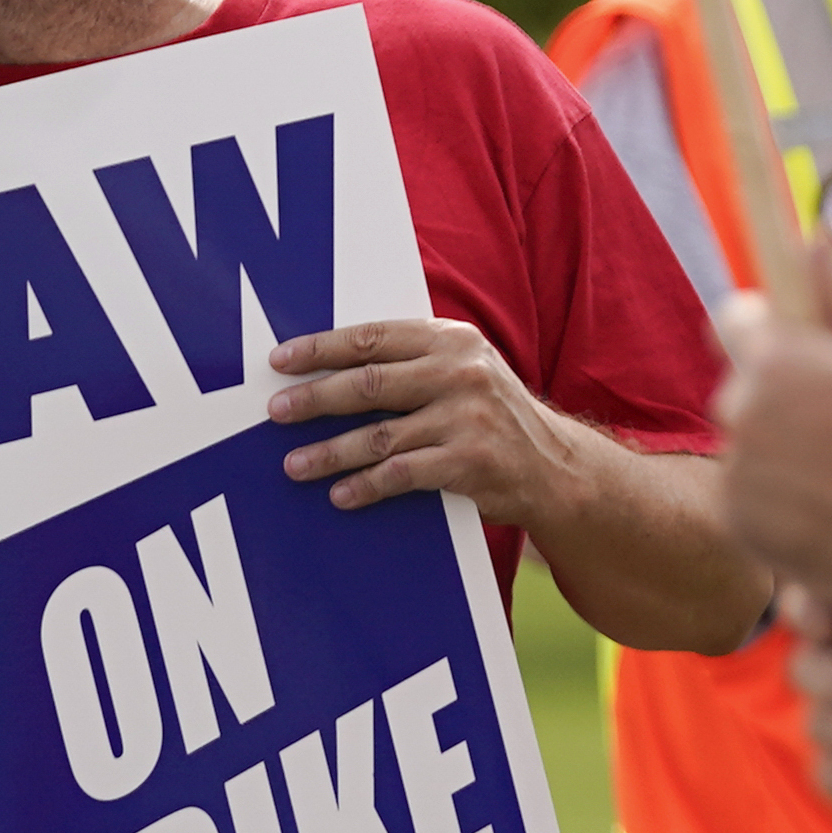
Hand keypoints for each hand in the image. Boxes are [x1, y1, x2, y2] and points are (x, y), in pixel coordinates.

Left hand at [268, 318, 598, 528]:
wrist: (555, 467)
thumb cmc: (493, 416)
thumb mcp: (466, 370)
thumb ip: (414, 361)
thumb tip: (332, 366)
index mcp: (453, 340)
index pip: (374, 337)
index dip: (322, 348)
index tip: (281, 361)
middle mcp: (461, 373)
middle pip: (369, 383)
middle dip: (315, 398)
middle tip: (276, 411)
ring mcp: (467, 418)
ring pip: (379, 435)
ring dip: (330, 452)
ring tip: (294, 464)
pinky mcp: (469, 462)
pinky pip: (402, 474)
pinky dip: (366, 486)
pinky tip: (341, 494)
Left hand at [714, 242, 831, 611]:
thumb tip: (816, 240)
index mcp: (773, 360)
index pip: (733, 315)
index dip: (764, 325)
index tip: (796, 344)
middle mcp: (737, 409)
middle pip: (743, 380)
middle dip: (781, 392)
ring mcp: (731, 467)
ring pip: (747, 436)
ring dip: (780, 443)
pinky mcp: (732, 517)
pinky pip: (746, 488)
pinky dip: (775, 492)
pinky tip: (826, 503)